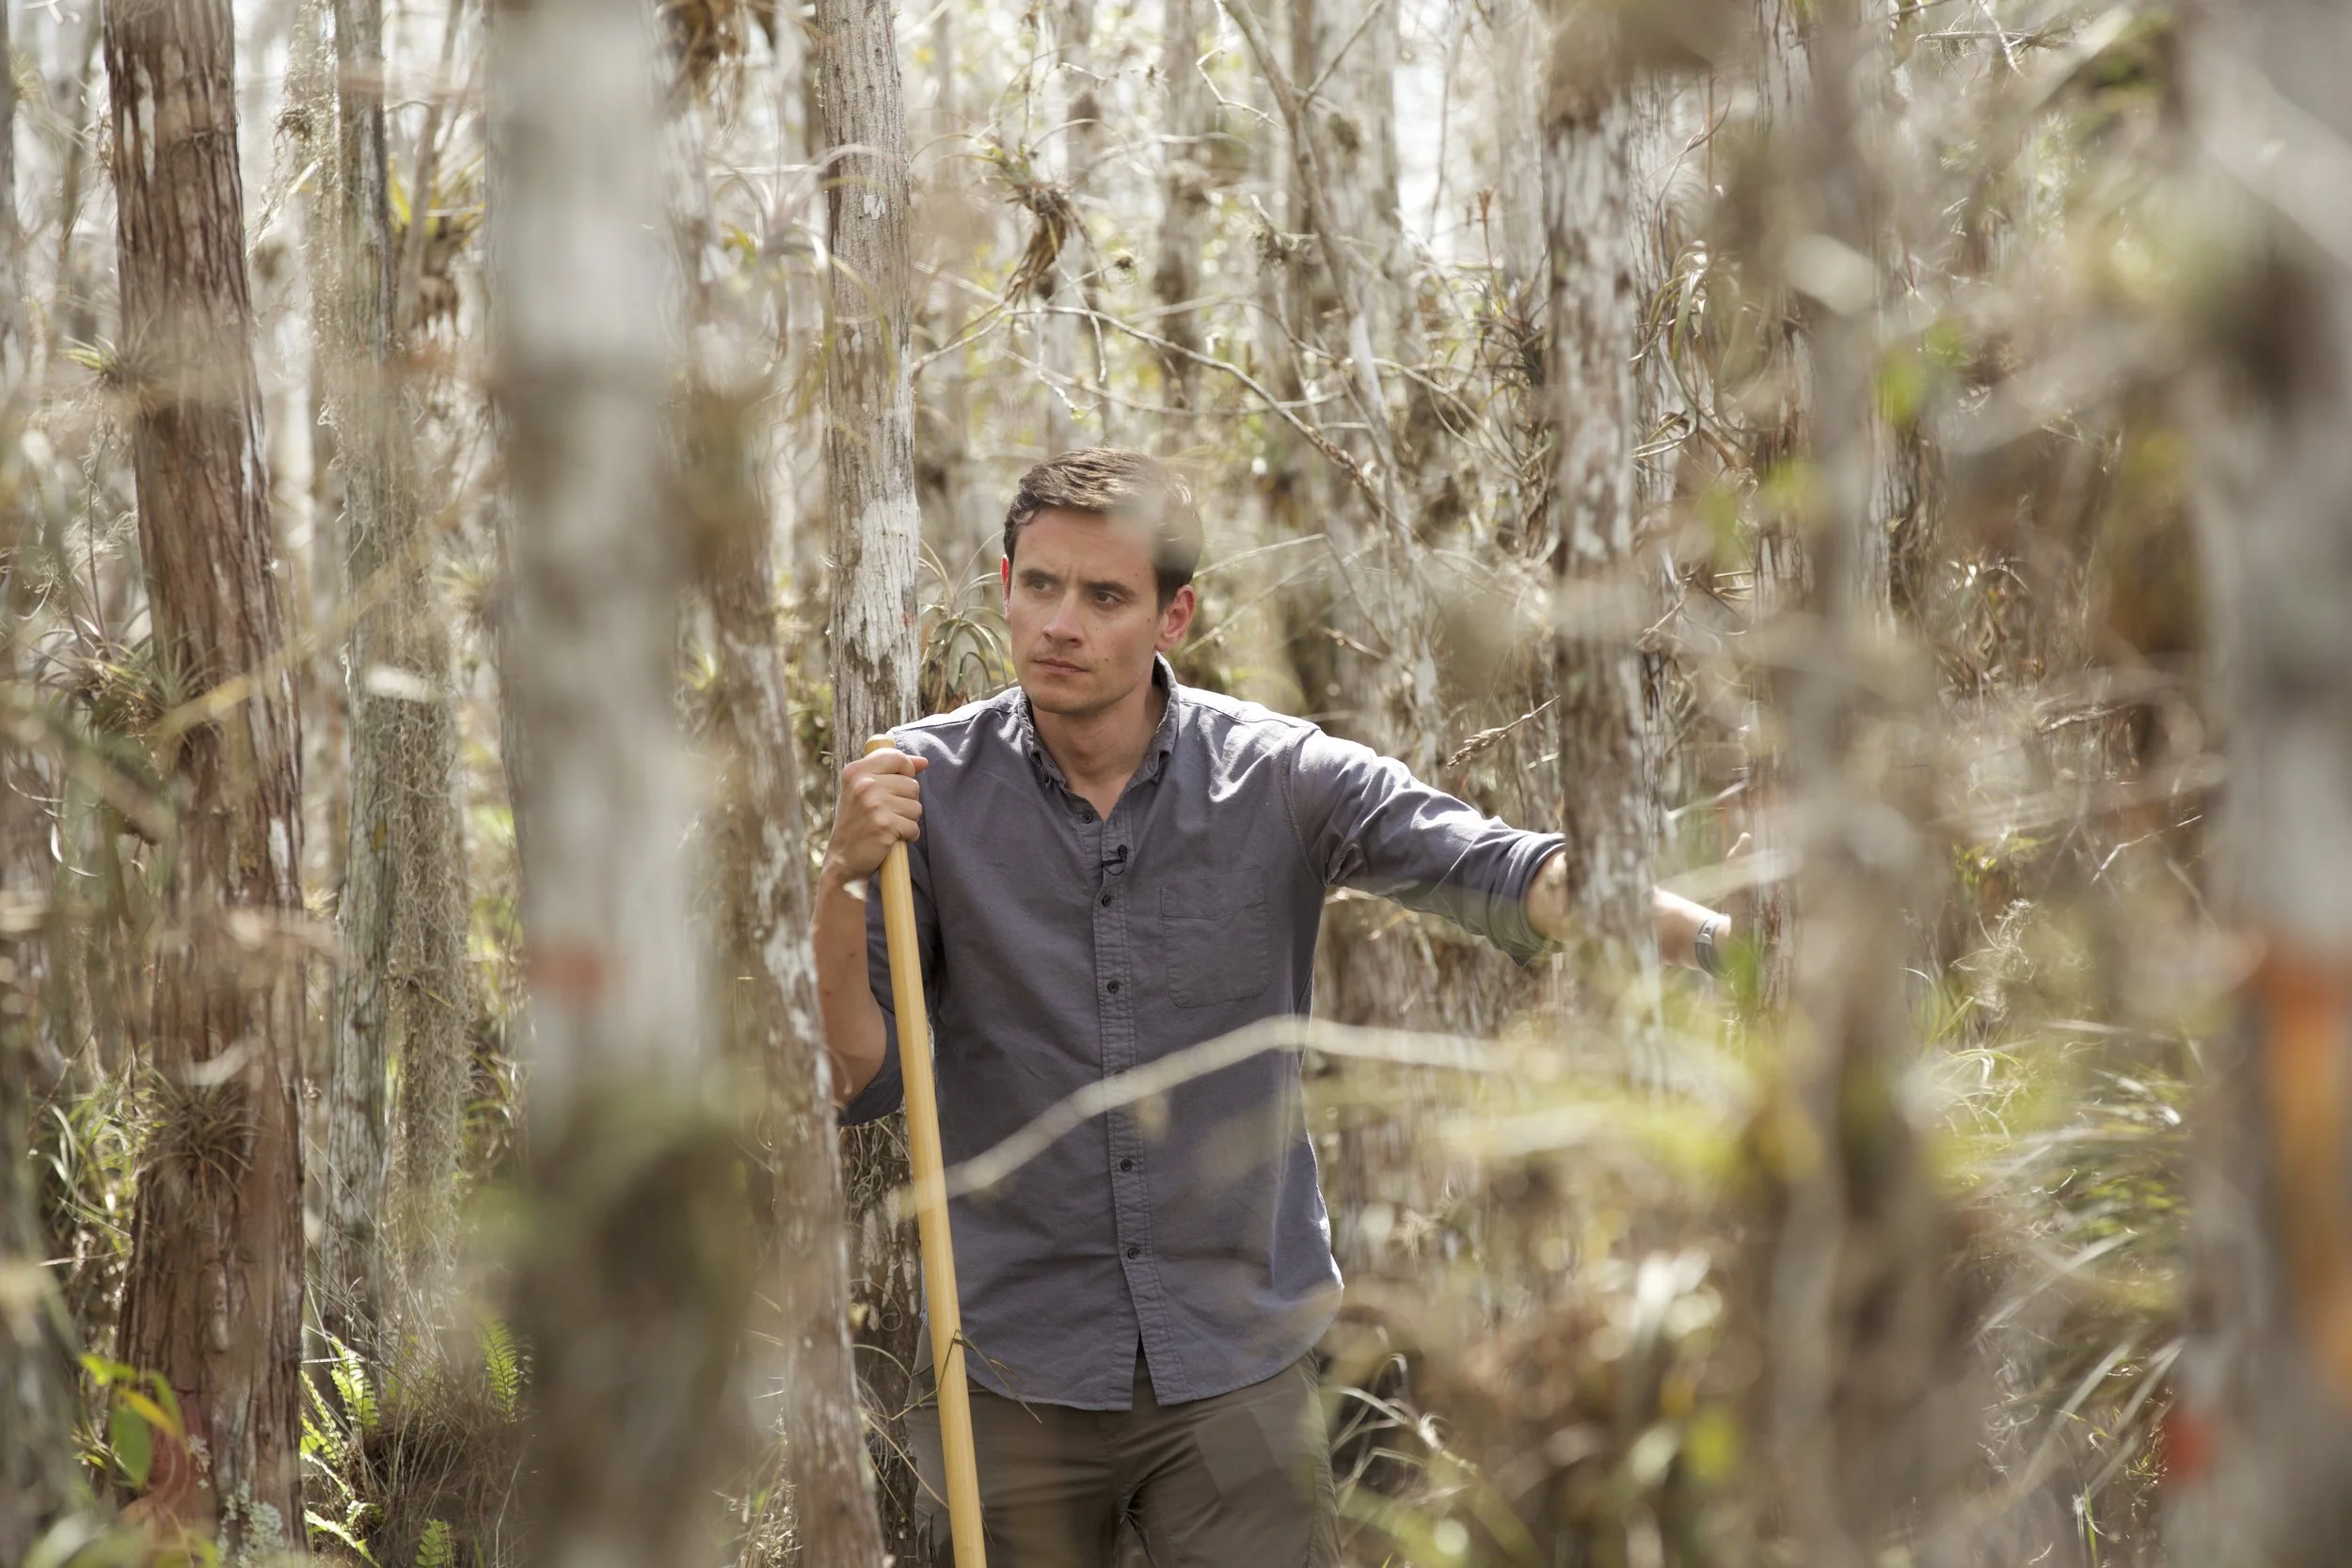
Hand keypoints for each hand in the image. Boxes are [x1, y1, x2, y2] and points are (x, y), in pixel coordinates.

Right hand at [822, 748, 927, 885]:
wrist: (842, 861)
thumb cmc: (857, 824)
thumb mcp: (863, 791)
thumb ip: (891, 771)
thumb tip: (923, 762)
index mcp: (855, 771)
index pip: (896, 758)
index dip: (906, 772)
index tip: (898, 787)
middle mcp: (864, 784)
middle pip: (912, 785)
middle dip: (907, 803)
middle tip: (886, 814)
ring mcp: (874, 804)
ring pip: (916, 807)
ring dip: (908, 820)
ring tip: (888, 826)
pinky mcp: (885, 825)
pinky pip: (914, 827)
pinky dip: (908, 836)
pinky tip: (891, 839)